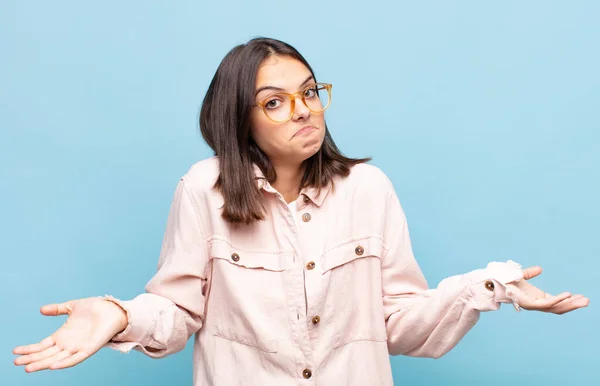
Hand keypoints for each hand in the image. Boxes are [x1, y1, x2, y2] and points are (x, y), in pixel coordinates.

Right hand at [13, 297, 127, 371]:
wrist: (113, 309)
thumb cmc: (96, 308)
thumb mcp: (73, 307)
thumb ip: (58, 309)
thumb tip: (41, 310)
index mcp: (63, 335)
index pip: (42, 345)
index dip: (29, 349)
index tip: (15, 352)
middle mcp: (68, 344)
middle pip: (46, 354)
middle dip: (31, 359)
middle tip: (16, 363)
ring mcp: (78, 347)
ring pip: (56, 359)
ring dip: (42, 364)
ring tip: (28, 368)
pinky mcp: (89, 349)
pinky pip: (75, 359)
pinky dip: (64, 363)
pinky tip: (52, 366)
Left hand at [507, 266, 589, 313]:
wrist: (494, 281)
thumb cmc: (505, 280)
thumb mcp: (520, 276)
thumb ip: (530, 273)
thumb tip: (540, 269)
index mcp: (537, 298)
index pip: (556, 303)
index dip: (568, 301)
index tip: (580, 297)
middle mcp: (536, 303)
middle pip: (559, 308)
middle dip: (574, 305)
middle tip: (587, 301)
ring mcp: (533, 305)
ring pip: (556, 308)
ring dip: (570, 305)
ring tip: (584, 301)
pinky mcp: (530, 304)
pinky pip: (547, 303)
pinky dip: (559, 299)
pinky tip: (569, 295)